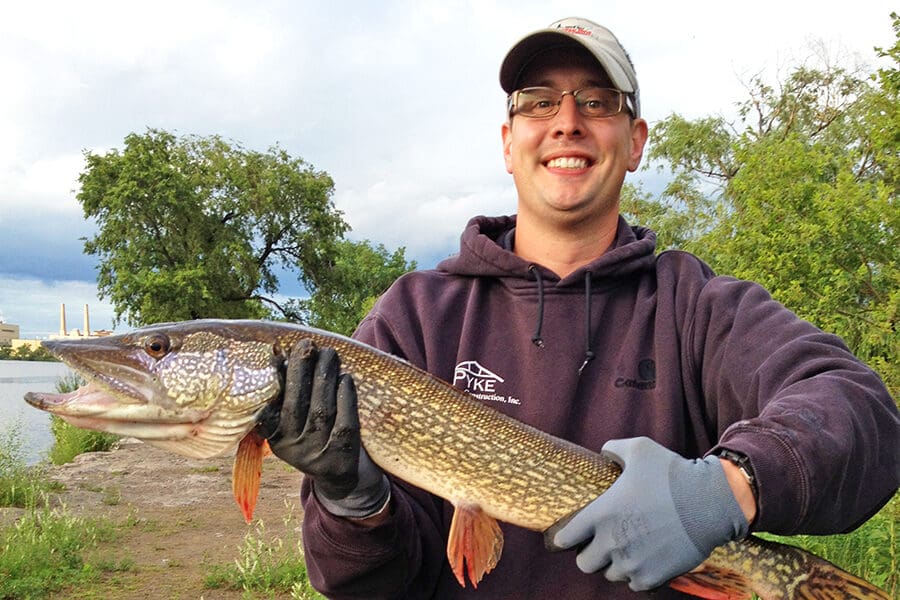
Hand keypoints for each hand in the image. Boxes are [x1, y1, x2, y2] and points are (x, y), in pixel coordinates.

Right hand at [256, 339, 388, 518]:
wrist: (337, 476)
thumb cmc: (313, 437)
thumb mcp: (292, 426)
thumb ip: (285, 399)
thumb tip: (281, 355)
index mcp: (275, 439)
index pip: (271, 406)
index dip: (276, 380)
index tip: (279, 353)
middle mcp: (293, 448)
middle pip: (296, 404)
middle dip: (301, 370)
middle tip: (307, 344)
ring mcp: (318, 454)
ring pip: (321, 410)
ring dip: (325, 377)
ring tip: (328, 354)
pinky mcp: (342, 455)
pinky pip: (344, 422)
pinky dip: (345, 398)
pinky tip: (345, 378)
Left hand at [548, 437, 748, 590]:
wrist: (709, 502)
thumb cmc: (672, 474)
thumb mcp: (639, 449)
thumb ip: (614, 448)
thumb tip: (604, 452)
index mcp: (601, 514)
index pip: (566, 538)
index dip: (563, 538)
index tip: (566, 538)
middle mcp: (612, 543)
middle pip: (584, 564)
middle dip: (590, 555)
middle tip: (600, 545)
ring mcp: (631, 563)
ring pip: (610, 574)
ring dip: (614, 565)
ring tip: (626, 551)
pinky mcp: (652, 577)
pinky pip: (634, 584)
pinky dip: (636, 575)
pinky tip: (643, 561)